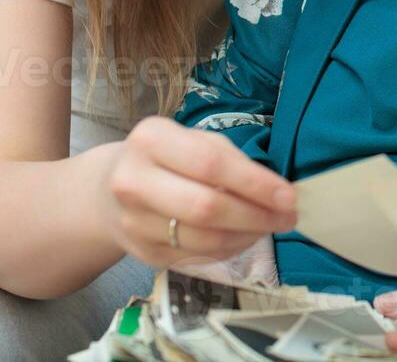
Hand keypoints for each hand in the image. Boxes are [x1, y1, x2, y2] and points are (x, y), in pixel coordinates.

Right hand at [98, 116, 295, 270]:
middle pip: (206, 207)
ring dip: (247, 236)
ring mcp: (134, 222)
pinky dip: (230, 249)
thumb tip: (276, 191)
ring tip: (270, 226)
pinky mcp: (142, 253)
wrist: (108, 190)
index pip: (210, 164)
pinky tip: (245, 237)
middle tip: (287, 217)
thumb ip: (230, 160)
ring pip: (203, 239)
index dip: (254, 183)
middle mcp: (133, 181)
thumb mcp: (193, 140)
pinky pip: (197, 257)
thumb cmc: (165, 158)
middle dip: (256, 215)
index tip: (288, 196)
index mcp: (150, 140)